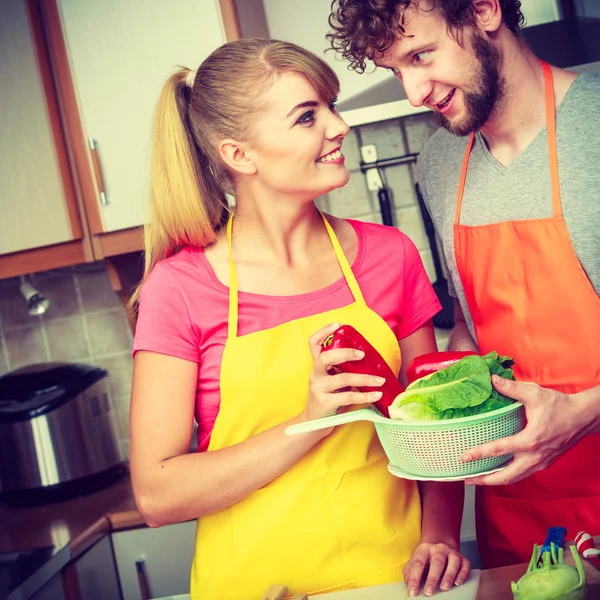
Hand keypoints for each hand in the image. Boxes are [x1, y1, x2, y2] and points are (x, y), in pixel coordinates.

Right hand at [302, 322, 384, 422]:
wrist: (313, 423)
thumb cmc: (327, 398)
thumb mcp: (330, 380)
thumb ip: (340, 369)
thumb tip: (367, 361)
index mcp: (317, 366)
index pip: (313, 343)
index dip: (323, 332)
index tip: (337, 325)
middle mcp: (315, 374)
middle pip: (325, 357)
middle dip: (345, 353)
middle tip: (362, 354)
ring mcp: (318, 388)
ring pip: (342, 378)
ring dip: (364, 378)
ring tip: (380, 380)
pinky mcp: (325, 402)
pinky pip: (348, 396)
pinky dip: (365, 395)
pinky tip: (376, 394)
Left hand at [403, 541, 469, 596]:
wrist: (440, 548)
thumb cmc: (426, 560)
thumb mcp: (415, 562)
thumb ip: (410, 572)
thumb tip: (408, 584)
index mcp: (424, 549)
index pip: (418, 563)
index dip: (415, 578)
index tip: (413, 592)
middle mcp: (439, 548)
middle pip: (437, 562)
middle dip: (432, 578)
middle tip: (428, 592)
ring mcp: (452, 552)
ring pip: (453, 561)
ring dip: (448, 575)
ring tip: (444, 588)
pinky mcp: (463, 558)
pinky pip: (465, 565)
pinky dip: (462, 574)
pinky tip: (457, 583)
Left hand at [462, 375, 589, 484]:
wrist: (583, 417)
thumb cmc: (561, 406)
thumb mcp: (534, 394)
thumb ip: (511, 388)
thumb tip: (492, 380)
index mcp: (530, 440)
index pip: (499, 450)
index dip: (479, 454)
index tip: (464, 457)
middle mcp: (535, 456)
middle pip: (506, 476)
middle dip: (484, 480)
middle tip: (467, 479)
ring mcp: (540, 463)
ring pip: (515, 478)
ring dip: (495, 481)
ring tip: (477, 479)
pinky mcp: (543, 463)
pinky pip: (522, 474)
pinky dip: (507, 476)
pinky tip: (496, 472)